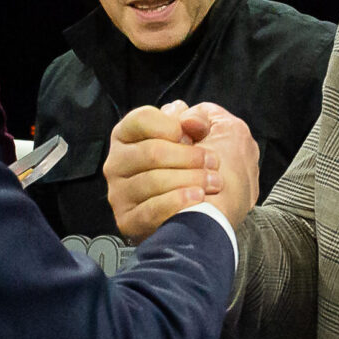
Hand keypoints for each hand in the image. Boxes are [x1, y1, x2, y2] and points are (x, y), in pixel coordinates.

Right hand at [104, 102, 259, 240]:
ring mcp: (119, 193)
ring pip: (152, 180)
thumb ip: (201, 117)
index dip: (171, 126)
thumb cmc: (217, 172)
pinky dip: (177, 202)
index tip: (192, 136)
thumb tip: (186, 118)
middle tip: (214, 163)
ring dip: (190, 180)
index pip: (142, 119)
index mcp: (131, 135)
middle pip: (151, 152)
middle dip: (189, 158)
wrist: (219, 217)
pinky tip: (196, 198)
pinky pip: (150, 210)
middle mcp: (119, 162)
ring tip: (213, 183)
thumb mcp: (218, 134)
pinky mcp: (128, 221)